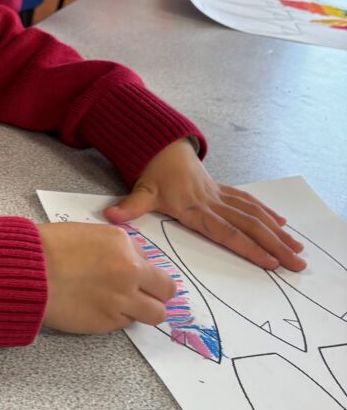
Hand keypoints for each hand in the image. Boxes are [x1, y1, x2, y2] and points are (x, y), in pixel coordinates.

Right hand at [38, 221, 175, 333]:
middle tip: (143, 296)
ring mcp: (120, 302)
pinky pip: (124, 324)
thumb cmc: (52, 247)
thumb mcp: (93, 233)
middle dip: (157, 296)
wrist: (30, 271)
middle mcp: (130, 274)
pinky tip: (98, 308)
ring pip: (154, 316)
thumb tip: (137, 262)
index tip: (145, 281)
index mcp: (126, 248)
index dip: (153, 278)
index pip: (159, 269)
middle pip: (166, 295)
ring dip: (142, 311)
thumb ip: (122, 248)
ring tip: (123, 306)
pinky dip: (116, 318)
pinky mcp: (106, 323)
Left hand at [103, 139, 306, 271]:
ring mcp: (220, 196)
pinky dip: (267, 213)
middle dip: (275, 245)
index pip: (226, 232)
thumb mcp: (141, 190)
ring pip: (254, 215)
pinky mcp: (223, 191)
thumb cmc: (152, 173)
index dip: (249, 247)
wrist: (162, 146)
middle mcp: (213, 203)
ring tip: (298, 250)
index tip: (270, 262)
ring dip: (277, 233)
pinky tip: (282, 224)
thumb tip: (111, 216)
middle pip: (250, 226)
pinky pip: (249, 203)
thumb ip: (130, 206)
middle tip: (297, 263)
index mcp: (195, 209)